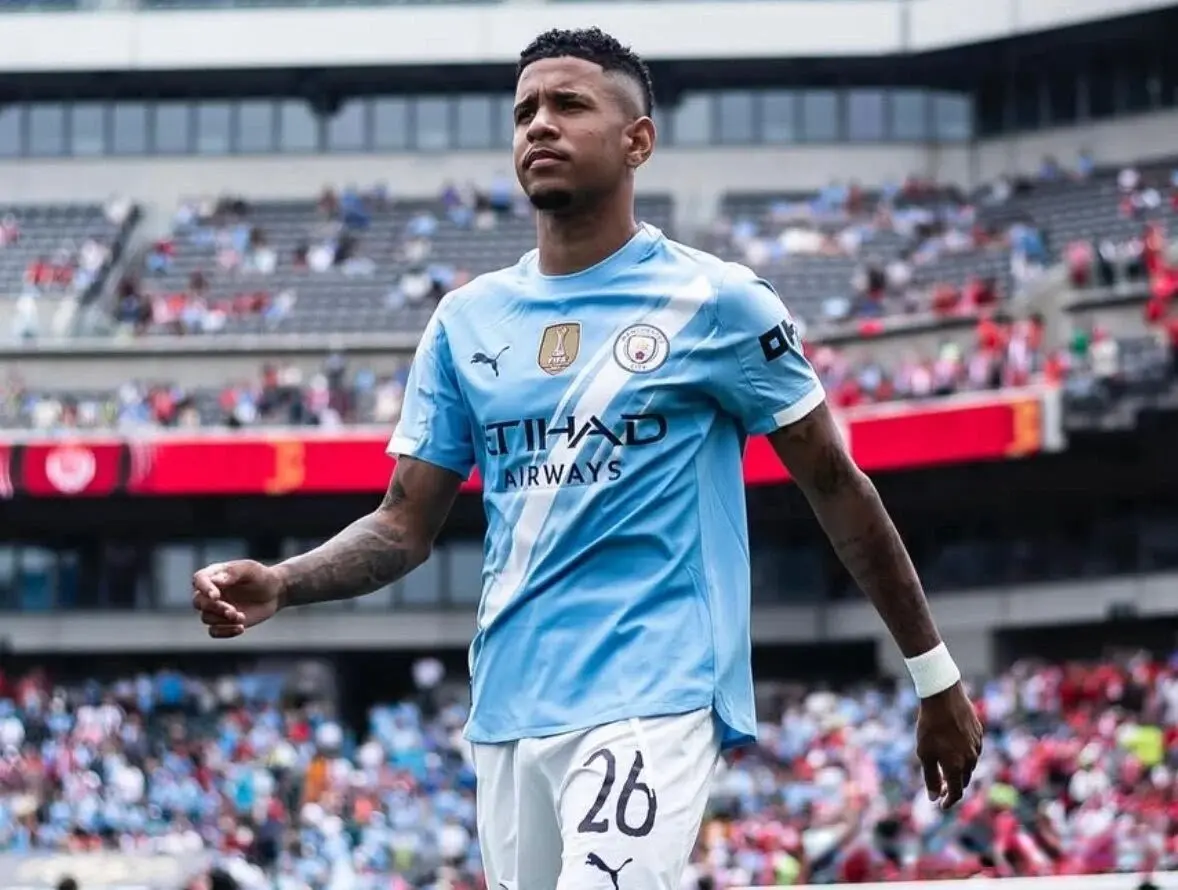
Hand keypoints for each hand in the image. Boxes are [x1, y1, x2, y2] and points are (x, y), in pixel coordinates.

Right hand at [191, 560, 283, 638]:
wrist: (274, 593)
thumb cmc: (261, 577)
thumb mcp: (250, 569)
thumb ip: (234, 572)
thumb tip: (215, 580)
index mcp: (214, 574)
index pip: (199, 579)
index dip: (204, 588)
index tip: (215, 596)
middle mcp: (211, 592)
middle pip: (199, 602)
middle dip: (215, 608)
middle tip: (233, 611)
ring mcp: (215, 608)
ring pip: (206, 618)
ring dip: (223, 620)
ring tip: (242, 617)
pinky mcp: (223, 622)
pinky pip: (214, 631)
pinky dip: (225, 632)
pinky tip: (241, 628)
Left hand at [916, 681, 982, 809]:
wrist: (944, 697)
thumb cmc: (930, 726)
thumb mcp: (924, 753)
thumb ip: (930, 778)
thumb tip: (933, 798)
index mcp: (957, 766)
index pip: (956, 792)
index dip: (948, 801)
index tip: (941, 805)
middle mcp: (971, 759)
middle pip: (964, 781)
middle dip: (953, 787)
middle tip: (940, 788)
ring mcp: (977, 746)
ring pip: (970, 766)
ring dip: (959, 772)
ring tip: (946, 770)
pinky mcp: (979, 734)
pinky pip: (973, 751)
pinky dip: (964, 757)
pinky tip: (954, 751)